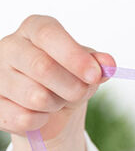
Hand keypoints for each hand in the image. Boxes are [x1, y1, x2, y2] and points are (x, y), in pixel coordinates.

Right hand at [0, 14, 115, 143]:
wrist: (51, 106)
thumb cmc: (70, 77)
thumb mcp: (88, 67)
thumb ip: (98, 64)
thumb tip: (108, 64)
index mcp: (34, 29)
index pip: (48, 34)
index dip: (73, 56)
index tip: (94, 75)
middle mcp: (10, 47)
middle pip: (42, 67)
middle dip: (72, 87)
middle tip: (81, 93)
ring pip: (34, 97)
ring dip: (56, 105)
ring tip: (57, 100)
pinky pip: (23, 119)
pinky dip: (41, 121)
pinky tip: (41, 114)